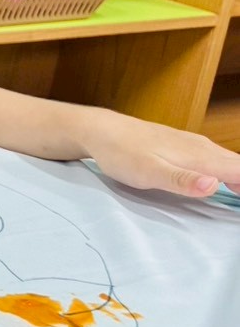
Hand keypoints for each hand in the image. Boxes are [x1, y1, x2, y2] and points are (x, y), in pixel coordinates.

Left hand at [83, 110, 239, 197]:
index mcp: (200, 156)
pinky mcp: (183, 145)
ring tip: (239, 195)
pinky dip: (227, 170)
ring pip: (228, 161)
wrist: (100, 130)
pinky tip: (224, 181)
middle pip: (238, 165)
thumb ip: (182, 180)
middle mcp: (202, 147)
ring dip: (239, 177)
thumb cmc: (122, 153)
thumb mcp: (148, 172)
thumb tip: (215, 185)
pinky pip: (215, 158)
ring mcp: (193, 144)